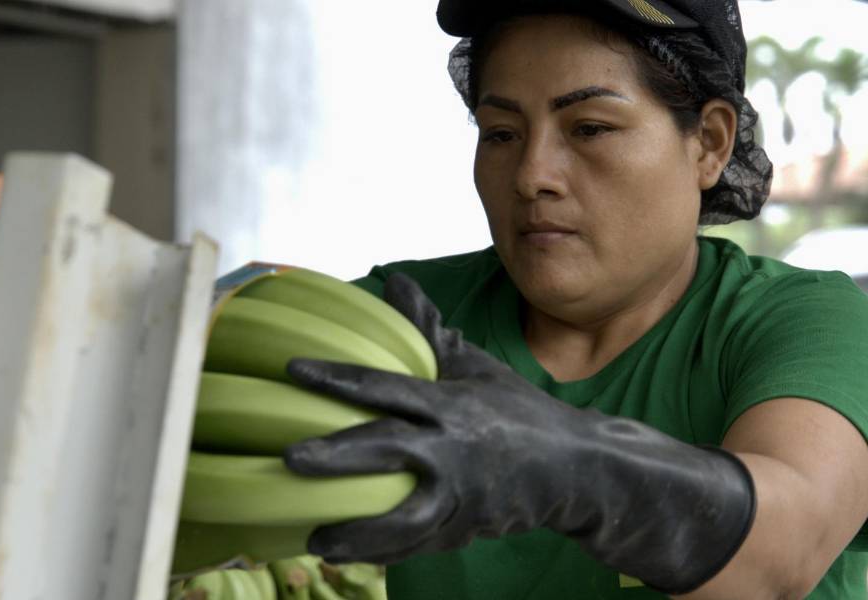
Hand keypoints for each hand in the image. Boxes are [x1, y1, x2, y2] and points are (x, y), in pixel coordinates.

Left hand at [284, 273, 754, 593]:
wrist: (577, 468)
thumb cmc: (517, 411)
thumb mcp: (473, 366)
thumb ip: (427, 329)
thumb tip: (394, 280)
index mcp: (451, 403)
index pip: (386, 386)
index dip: (338, 377)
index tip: (294, 370)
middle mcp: (454, 447)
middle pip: (390, 449)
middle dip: (339, 456)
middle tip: (291, 459)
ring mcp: (462, 494)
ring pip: (404, 516)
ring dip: (358, 531)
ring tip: (317, 542)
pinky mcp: (466, 528)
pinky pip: (420, 544)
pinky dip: (385, 552)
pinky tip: (348, 554)